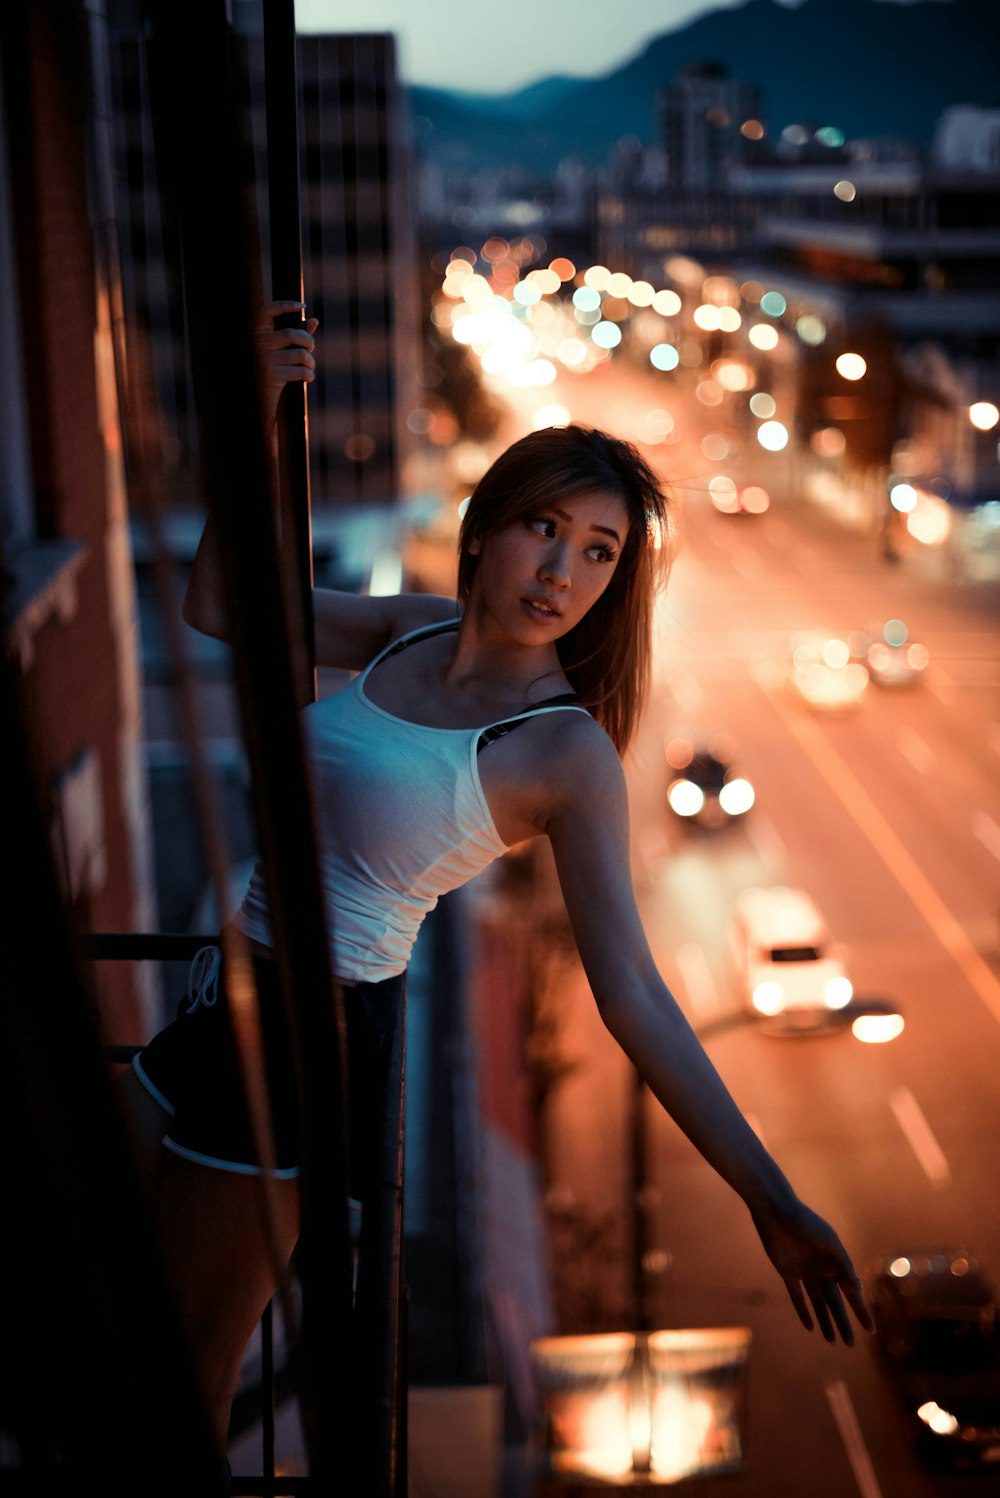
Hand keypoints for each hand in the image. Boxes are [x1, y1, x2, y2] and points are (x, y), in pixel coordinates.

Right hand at [255, 300, 318, 420]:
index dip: (284, 306)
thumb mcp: (280, 352)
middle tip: (310, 349)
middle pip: (291, 334)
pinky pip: (299, 371)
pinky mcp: (271, 376)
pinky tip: (308, 378)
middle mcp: (257, 345)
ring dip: (310, 361)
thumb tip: (314, 321)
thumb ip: (295, 336)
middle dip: (307, 341)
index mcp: (255, 335)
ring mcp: (263, 360)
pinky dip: (308, 374)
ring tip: (310, 366)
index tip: (302, 307)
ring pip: (299, 354)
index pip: (266, 312)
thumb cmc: (270, 372)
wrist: (258, 400)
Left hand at [750, 1198, 873, 1345]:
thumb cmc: (805, 1221)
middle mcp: (822, 1269)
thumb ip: (842, 1263)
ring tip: (832, 1341)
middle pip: (835, 1303)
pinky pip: (797, 1296)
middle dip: (843, 1323)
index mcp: (836, 1262)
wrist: (776, 1209)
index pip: (851, 1293)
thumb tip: (858, 1287)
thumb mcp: (828, 1241)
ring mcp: (805, 1272)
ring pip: (817, 1303)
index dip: (861, 1311)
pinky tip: (810, 1327)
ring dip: (825, 1321)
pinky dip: (803, 1311)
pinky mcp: (788, 1272)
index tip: (871, 1331)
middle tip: (850, 1346)